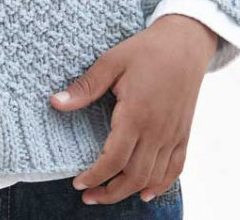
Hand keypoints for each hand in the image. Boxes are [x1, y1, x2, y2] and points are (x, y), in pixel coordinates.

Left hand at [49, 15, 218, 204]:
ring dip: (130, 192)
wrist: (184, 43)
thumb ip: (85, 87)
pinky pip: (175, 168)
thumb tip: (55, 102)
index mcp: (136, 114)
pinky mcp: (184, 133)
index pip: (113, 159)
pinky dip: (161, 185)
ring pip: (153, 177)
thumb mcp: (111, 62)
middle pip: (133, 176)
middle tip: (88, 196)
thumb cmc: (146, 50)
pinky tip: (146, 192)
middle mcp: (157, 130)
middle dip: (109, 192)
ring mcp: (173, 134)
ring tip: (109, 194)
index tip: (78, 183)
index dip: (95, 176)